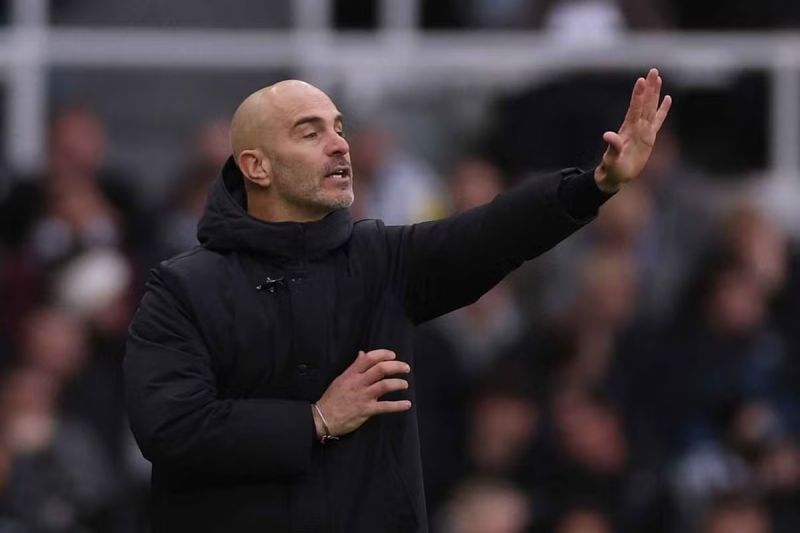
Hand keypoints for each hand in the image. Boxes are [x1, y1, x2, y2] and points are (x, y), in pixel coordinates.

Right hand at [313, 349, 411, 438]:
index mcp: (351, 374)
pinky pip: (385, 407)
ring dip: (399, 383)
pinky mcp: (366, 410)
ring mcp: (363, 397)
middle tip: (405, 368)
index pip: (369, 358)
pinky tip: (407, 404)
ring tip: (405, 384)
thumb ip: (354, 367)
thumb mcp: (340, 379)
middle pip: (381, 369)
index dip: (383, 354)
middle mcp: (358, 383)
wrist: (323, 419)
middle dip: (396, 366)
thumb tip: (363, 354)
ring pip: (385, 385)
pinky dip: (398, 406)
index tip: (393, 355)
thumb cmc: (331, 399)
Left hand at [595, 68, 672, 192]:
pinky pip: (658, 121)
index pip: (635, 109)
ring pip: (651, 108)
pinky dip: (663, 110)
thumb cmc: (612, 168)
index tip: (641, 80)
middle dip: (649, 88)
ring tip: (658, 78)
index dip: (638, 95)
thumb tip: (607, 135)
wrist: (616, 175)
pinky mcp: (649, 137)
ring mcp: (643, 130)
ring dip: (655, 93)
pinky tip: (667, 98)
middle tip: (653, 71)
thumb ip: (612, 147)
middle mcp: (636, 127)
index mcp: (628, 130)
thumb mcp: (612, 159)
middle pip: (645, 104)